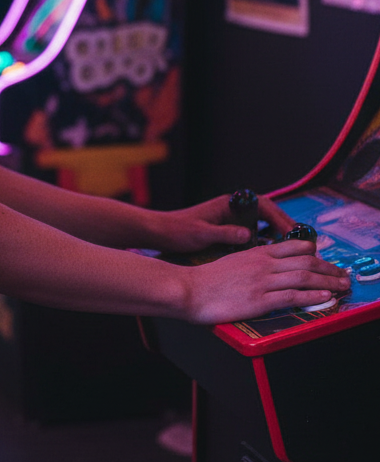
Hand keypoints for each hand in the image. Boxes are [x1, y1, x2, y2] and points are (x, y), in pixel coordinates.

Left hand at [152, 193, 294, 253]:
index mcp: (228, 204)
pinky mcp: (226, 230)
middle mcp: (231, 209)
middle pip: (267, 214)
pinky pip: (251, 233)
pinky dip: (262, 242)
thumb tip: (249, 235)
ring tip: (292, 252)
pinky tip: (270, 257)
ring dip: (275, 235)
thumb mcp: (202, 233)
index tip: (294, 233)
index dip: (281, 218)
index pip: (263, 206)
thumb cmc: (178, 230)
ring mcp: (230, 219)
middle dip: (284, 227)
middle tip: (301, 244)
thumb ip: (225, 234)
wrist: (160, 233)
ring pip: (260, 224)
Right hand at [183, 239, 349, 323]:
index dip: (314, 254)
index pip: (293, 247)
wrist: (190, 289)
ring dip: (328, 282)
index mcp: (256, 253)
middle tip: (343, 275)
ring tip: (342, 286)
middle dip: (328, 269)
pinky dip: (312, 296)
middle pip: (305, 262)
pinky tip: (324, 297)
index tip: (325, 261)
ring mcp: (262, 281)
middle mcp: (263, 264)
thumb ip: (252, 261)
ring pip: (303, 278)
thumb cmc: (207, 278)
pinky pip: (292, 296)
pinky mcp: (260, 300)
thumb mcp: (232, 261)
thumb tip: (267, 264)